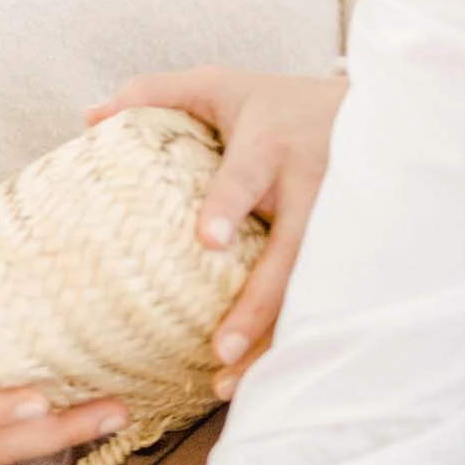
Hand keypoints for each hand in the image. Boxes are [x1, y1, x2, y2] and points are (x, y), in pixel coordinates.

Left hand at [87, 67, 345, 391]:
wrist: (375, 111)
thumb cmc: (277, 103)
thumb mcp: (220, 86)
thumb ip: (155, 94)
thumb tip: (89, 116)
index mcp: (267, 145)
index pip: (243, 179)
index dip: (227, 207)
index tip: (207, 241)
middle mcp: (308, 187)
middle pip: (287, 251)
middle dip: (258, 302)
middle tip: (219, 348)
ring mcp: (339, 226)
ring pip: (311, 289)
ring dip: (272, 336)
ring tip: (228, 378)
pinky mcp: (353, 252)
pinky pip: (328, 301)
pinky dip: (298, 339)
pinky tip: (268, 376)